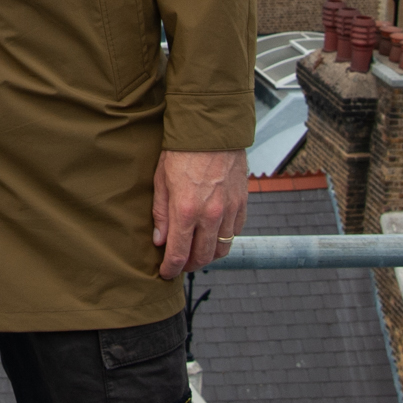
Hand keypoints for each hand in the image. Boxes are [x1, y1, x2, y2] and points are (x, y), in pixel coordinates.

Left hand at [152, 149, 246, 278]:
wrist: (212, 129)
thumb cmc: (181, 151)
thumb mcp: (161, 180)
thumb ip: (161, 214)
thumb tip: (160, 242)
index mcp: (186, 210)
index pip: (178, 254)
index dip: (170, 269)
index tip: (165, 273)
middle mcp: (211, 215)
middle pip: (203, 257)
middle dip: (189, 266)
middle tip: (179, 264)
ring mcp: (229, 210)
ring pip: (222, 249)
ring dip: (208, 256)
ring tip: (196, 251)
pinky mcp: (242, 203)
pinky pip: (235, 232)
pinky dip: (224, 239)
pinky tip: (212, 234)